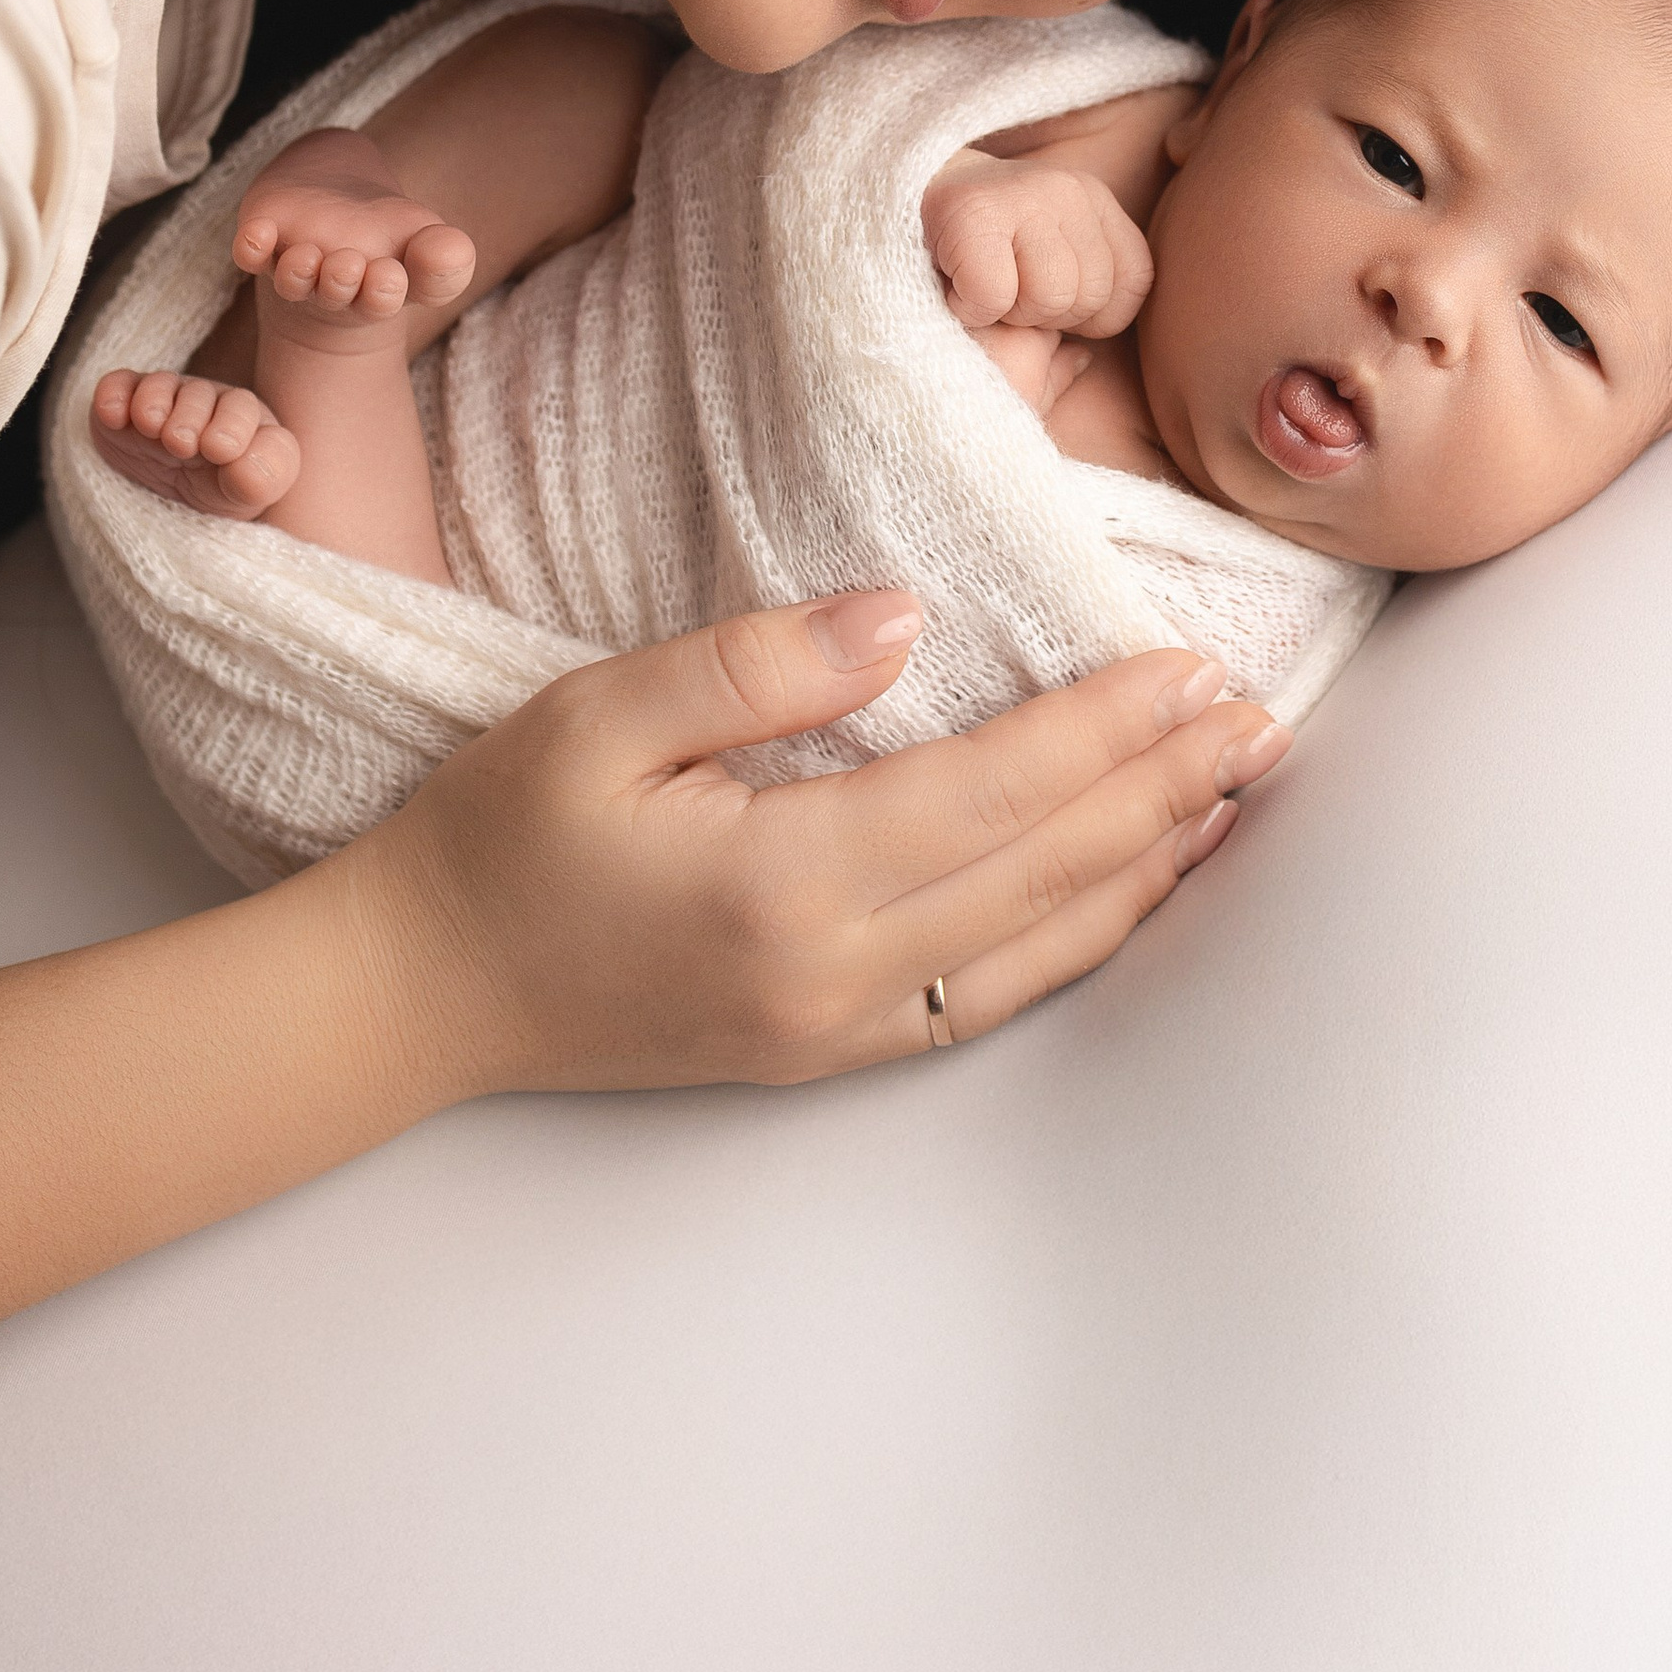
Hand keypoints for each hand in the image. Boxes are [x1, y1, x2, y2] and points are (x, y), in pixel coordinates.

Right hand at [361, 595, 1289, 1092]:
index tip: (1190, 667)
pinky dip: (1078, 937)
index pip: (995, 791)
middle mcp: (832, 974)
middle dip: (1161, 791)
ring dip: (1144, 868)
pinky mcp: (823, 1053)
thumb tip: (903, 618)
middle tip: (1256, 720)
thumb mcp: (597, 716)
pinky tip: (1126, 889)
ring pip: (1038, 948)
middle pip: (1043, 871)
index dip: (1106, 729)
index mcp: (782, 881)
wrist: (415, 994)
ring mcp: (834, 1030)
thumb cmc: (493, 836)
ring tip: (1229, 795)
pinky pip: (990, 1001)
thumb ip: (754, 664)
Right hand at [921, 152, 1153, 336]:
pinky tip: (954, 289)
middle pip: (1089, 297)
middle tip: (1002, 291)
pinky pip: (995, 295)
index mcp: (1093, 200)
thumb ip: (1076, 300)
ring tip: (980, 287)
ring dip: (1007, 313)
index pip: (1133, 282)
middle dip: (1043, 316)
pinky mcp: (973, 214)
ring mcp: (1024, 196)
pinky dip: (971, 309)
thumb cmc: (972, 246)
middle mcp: (1067, 190)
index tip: (1039, 299)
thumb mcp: (1038, 260)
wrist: (897, 193)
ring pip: (1049, 298)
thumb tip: (1083, 357)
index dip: (1091, 316)